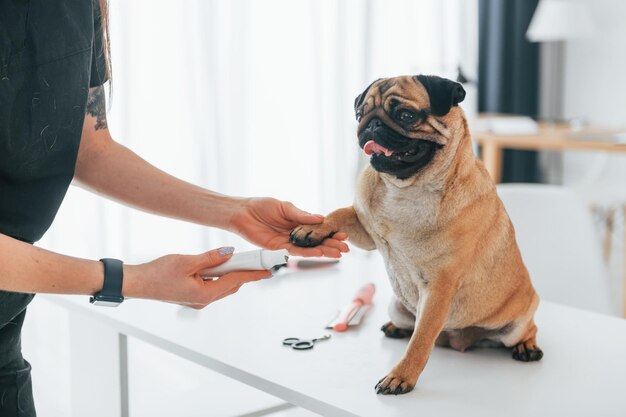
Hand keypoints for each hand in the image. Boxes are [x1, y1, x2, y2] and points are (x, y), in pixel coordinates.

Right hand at [123, 247, 269, 308]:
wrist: (138, 283)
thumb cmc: (158, 273)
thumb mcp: (187, 261)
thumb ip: (210, 258)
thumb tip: (230, 253)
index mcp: (205, 294)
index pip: (236, 282)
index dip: (253, 274)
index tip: (268, 270)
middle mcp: (204, 300)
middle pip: (231, 286)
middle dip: (245, 274)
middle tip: (258, 261)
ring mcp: (197, 300)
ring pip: (222, 286)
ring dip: (231, 274)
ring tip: (240, 260)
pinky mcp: (191, 296)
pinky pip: (212, 286)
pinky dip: (219, 276)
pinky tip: (219, 266)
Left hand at [229, 197, 348, 257]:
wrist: (243, 212)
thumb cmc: (262, 206)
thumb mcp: (285, 207)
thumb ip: (302, 215)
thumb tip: (321, 218)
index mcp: (298, 223)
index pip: (318, 230)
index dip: (331, 233)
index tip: (344, 235)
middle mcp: (295, 234)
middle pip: (316, 242)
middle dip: (331, 245)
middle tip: (346, 249)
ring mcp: (287, 242)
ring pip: (308, 249)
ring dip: (323, 252)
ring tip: (337, 254)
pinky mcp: (277, 249)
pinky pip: (294, 252)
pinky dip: (307, 253)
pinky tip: (319, 254)